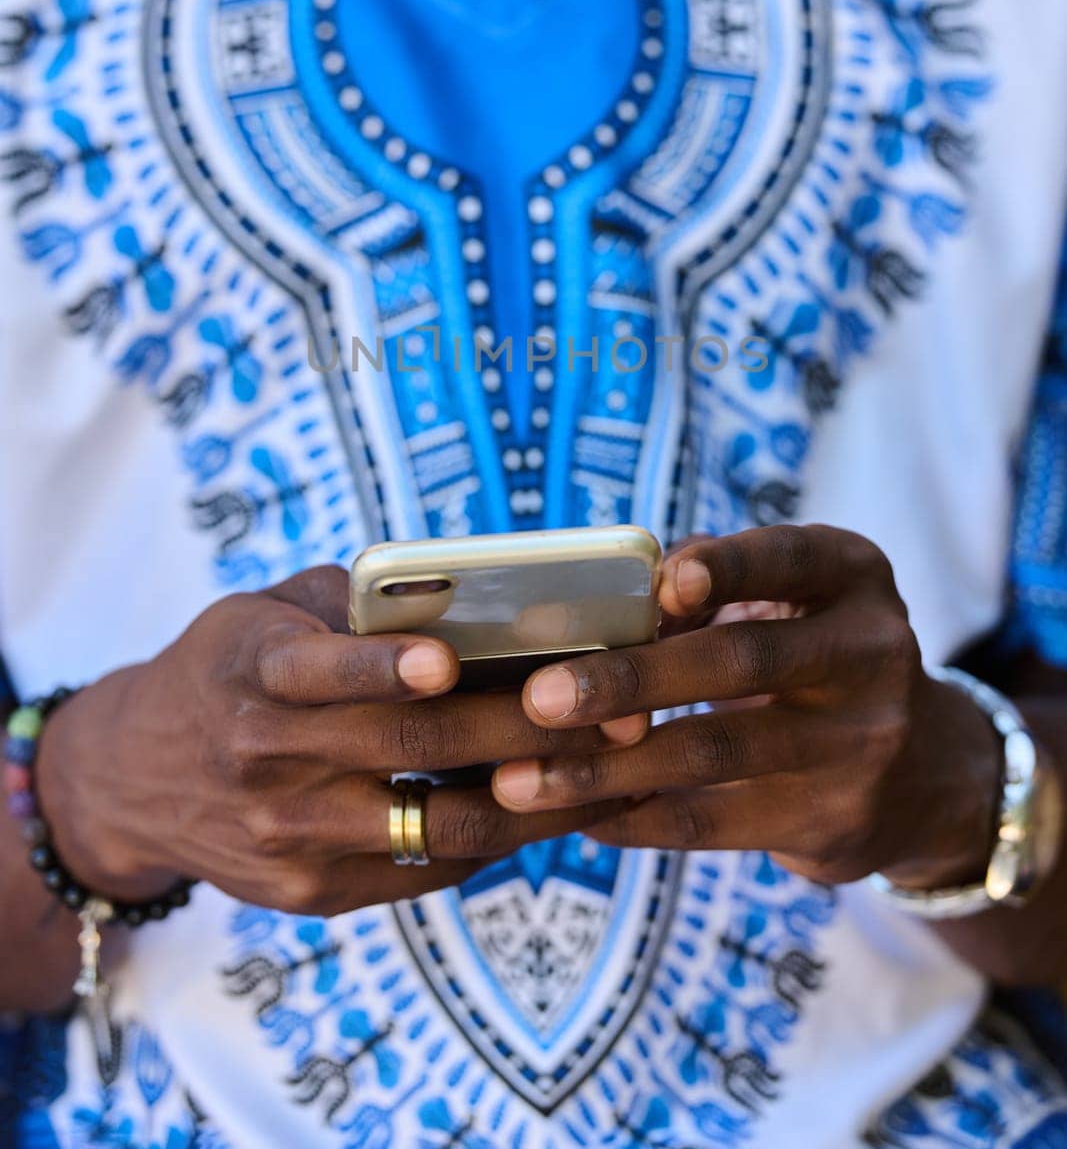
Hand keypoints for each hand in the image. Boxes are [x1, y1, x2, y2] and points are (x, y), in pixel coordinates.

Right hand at [35, 566, 640, 916]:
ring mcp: (289, 837)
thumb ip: (358, 605)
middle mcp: (267, 758)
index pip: (319, 669)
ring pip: (438, 827)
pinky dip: (499, 838)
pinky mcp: (312, 893)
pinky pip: (427, 872)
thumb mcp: (269, 610)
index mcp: (255, 670)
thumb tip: (482, 595)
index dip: (381, 666)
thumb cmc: (234, 666)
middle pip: (411, 750)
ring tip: (617, 765)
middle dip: (525, 728)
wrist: (136, 776)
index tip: (446, 660)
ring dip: (539, 798)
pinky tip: (557, 804)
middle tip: (616, 706)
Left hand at [492, 526, 1000, 887]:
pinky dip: (636, 819)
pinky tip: (575, 817)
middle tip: (538, 698)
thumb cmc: (810, 653)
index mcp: (852, 575)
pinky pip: (716, 822)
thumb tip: (615, 595)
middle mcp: (871, 651)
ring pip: (716, 752)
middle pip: (739, 661)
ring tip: (520, 781)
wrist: (921, 772)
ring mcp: (861, 742)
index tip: (663, 586)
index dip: (728, 569)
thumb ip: (711, 579)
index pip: (788, 558)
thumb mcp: (792, 596)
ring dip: (607, 770)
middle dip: (629, 680)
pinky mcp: (835, 820)